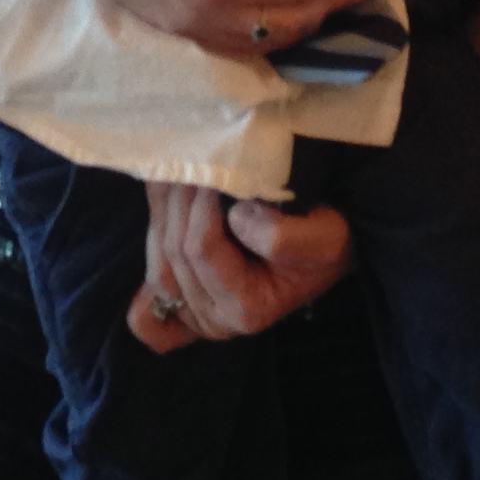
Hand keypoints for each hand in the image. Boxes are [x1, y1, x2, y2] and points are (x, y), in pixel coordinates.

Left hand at [128, 181, 351, 351]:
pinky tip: (158, 198)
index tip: (210, 170)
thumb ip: (284, 236)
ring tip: (172, 169)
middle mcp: (216, 319)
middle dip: (177, 203)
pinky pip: (153, 276)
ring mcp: (197, 314)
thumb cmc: (326, 242)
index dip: (199, 207)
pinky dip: (152, 234)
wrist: (326, 251)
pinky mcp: (187, 300)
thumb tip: (238, 217)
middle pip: (174, 256)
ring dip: (161, 212)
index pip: (201, 252)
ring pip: (158, 263)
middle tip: (188, 159)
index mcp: (246, 307)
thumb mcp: (325, 238)